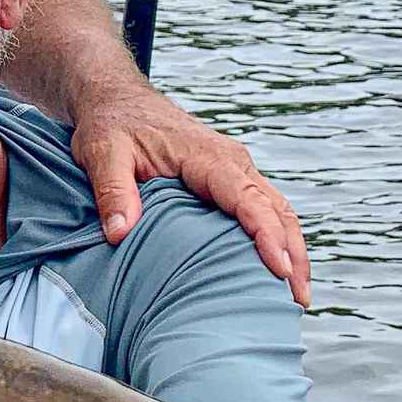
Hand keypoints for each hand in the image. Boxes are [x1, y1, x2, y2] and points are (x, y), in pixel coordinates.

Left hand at [70, 79, 310, 307]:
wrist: (116, 100)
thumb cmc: (111, 124)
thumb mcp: (102, 152)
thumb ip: (112, 190)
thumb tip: (119, 233)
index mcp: (208, 157)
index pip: (248, 199)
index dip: (267, 236)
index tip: (280, 271)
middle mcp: (232, 163)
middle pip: (277, 210)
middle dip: (294, 255)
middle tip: (299, 301)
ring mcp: (234, 173)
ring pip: (277, 211)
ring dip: (292, 251)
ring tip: (296, 298)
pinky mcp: (228, 182)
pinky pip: (262, 210)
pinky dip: (275, 240)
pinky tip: (273, 273)